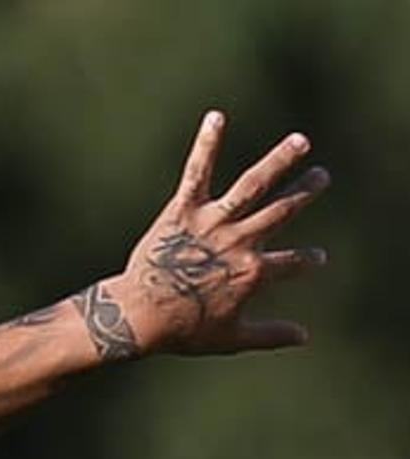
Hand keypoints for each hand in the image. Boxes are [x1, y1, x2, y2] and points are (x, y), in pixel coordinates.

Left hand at [109, 112, 327, 357]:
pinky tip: (216, 116)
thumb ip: (270, 335)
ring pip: (254, 184)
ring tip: (300, 142)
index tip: (317, 259)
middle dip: (305, 193)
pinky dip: (207, 143)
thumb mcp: (231, 339)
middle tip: (321, 177)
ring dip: (280, 161)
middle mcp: (239, 242)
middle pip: (282, 211)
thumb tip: (304, 337)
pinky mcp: (184, 210)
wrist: (139, 317)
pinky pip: (198, 171)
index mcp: (253, 273)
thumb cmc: (183, 332)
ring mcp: (213, 223)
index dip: (307, 262)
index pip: (291, 264)